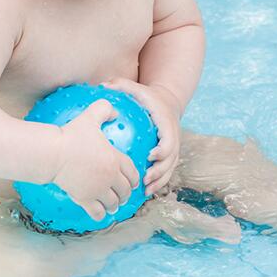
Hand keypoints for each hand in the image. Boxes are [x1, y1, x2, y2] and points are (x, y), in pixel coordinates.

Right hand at [51, 99, 140, 220]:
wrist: (53, 153)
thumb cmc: (71, 134)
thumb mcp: (89, 117)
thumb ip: (104, 110)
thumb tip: (115, 111)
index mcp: (115, 159)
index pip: (132, 173)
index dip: (135, 179)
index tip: (134, 182)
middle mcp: (110, 177)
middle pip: (125, 190)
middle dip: (126, 194)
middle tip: (123, 195)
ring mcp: (98, 189)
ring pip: (113, 203)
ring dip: (114, 205)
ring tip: (112, 206)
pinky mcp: (84, 199)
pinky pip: (97, 212)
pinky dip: (100, 215)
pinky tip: (99, 215)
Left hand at [102, 78, 181, 195]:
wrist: (168, 101)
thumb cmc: (148, 96)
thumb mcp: (137, 88)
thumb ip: (121, 85)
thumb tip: (102, 85)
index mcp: (167, 124)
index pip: (169, 140)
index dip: (162, 150)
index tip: (150, 156)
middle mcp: (173, 137)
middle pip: (171, 159)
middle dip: (160, 172)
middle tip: (145, 179)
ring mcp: (173, 147)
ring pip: (170, 168)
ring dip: (160, 180)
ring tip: (146, 190)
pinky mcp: (170, 154)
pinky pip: (167, 171)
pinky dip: (159, 182)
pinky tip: (145, 191)